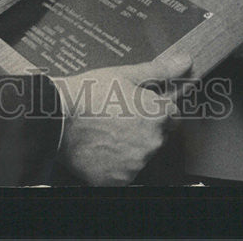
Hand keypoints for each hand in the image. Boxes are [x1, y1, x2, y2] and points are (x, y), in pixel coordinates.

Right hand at [53, 51, 192, 185]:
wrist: (57, 116)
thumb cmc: (88, 93)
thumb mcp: (124, 74)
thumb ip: (160, 71)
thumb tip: (184, 62)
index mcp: (157, 114)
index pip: (171, 114)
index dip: (153, 108)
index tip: (137, 106)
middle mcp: (152, 142)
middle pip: (156, 135)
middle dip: (142, 127)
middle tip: (116, 117)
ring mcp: (135, 164)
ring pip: (140, 154)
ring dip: (129, 146)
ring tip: (105, 131)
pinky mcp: (118, 180)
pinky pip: (123, 172)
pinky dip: (114, 163)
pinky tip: (100, 147)